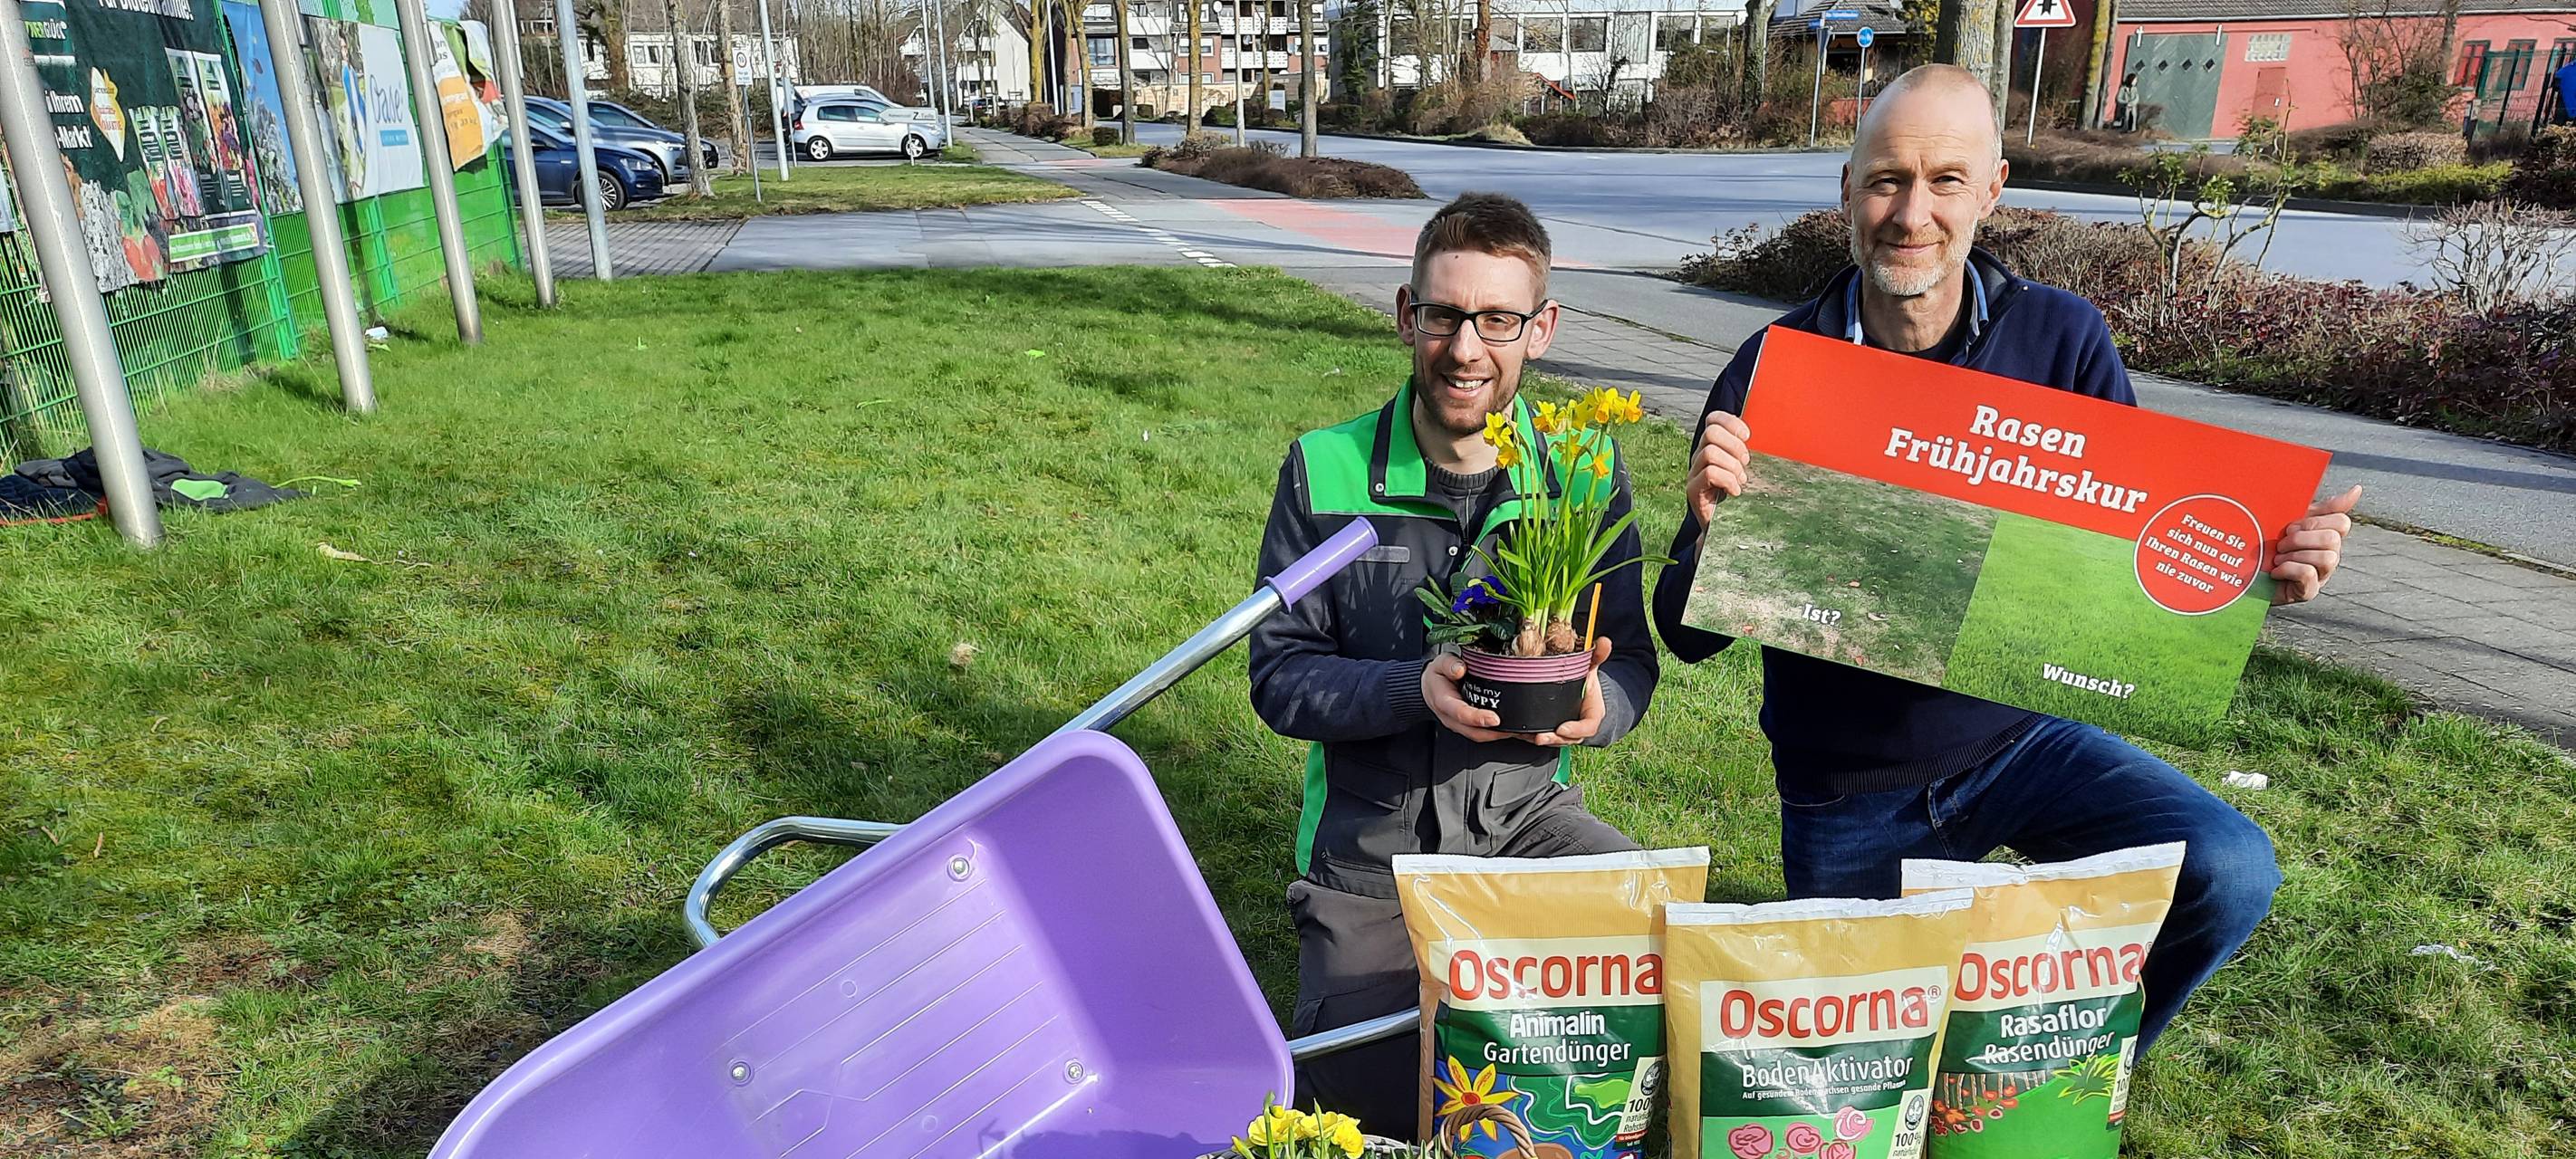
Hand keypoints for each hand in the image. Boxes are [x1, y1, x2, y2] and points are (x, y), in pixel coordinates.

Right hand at [1423, 653, 1514, 742]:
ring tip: (1517, 730)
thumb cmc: (1437, 676)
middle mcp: (1451, 718)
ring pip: (1479, 736)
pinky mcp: (1466, 727)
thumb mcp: (1440, 663)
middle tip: (1514, 728)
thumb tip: (1460, 669)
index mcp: (1444, 702)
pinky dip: (1497, 733)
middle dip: (1495, 733)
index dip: (1478, 718)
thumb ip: (1449, 664)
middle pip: (1474, 732)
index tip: (1494, 718)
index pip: (1461, 713)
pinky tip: (1510, 729)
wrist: (1429, 687)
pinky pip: (1482, 734)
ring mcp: (1459, 725)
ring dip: (1498, 735)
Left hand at [1533, 638, 1615, 747]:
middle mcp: (1579, 726)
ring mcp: (1565, 731)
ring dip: (1542, 740)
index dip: (1576, 730)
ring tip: (1528, 736)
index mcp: (1592, 714)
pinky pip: (1541, 737)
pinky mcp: (1551, 730)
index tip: (1562, 728)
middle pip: (1568, 739)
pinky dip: (1529, 737)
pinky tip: (1518, 733)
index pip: (1588, 727)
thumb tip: (1604, 641)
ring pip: (1555, 740)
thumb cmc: (1586, 680)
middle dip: (1554, 739)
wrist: (1580, 689)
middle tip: (1540, 737)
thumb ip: (1596, 656)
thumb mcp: (1590, 667)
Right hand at [1688, 411, 1752, 525]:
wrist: (1725, 531)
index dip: (1730, 422)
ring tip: (1741, 480)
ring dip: (1732, 466)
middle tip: (1746, 463)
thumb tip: (1774, 437)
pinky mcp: (1693, 490)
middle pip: (1711, 433)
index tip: (1748, 436)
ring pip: (1710, 452)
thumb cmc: (1740, 499)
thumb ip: (1749, 454)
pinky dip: (1728, 480)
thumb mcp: (1747, 470)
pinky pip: (1710, 473)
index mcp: (1712, 447)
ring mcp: (1694, 473)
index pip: (1713, 420)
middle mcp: (1699, 457)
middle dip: (1735, 446)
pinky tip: (1735, 491)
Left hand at [2270, 485, 2360, 604]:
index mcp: (2327, 536)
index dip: (2315, 522)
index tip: (2291, 526)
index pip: (2342, 522)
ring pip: (2326, 558)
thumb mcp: (2293, 519)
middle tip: (2280, 544)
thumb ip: (2324, 507)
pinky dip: (2288, 569)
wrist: (2243, 571)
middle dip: (2300, 538)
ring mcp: (2322, 575)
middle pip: (2333, 539)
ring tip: (2277, 559)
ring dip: (2294, 555)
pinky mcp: (2309, 592)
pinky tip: (2275, 572)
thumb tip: (2357, 489)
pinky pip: (2308, 574)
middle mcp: (2330, 555)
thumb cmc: (2269, 543)